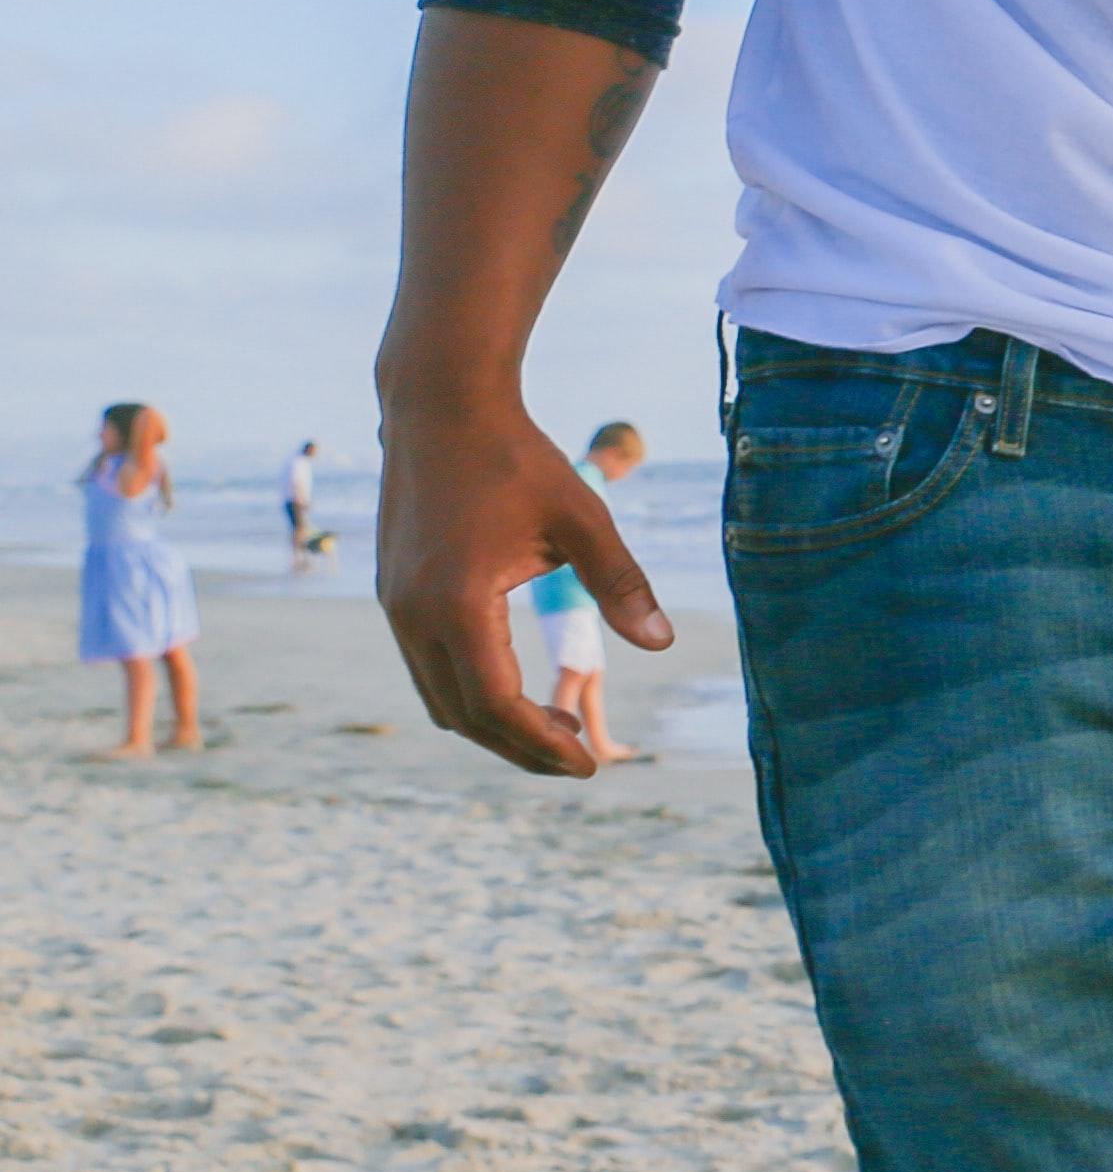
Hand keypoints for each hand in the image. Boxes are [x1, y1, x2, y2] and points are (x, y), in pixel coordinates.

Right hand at [378, 393, 667, 776]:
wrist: (440, 406)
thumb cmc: (517, 458)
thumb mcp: (583, 518)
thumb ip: (621, 582)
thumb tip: (660, 643)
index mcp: (455, 602)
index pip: (496, 703)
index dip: (541, 743)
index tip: (587, 765)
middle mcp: (411, 614)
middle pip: (464, 715)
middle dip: (521, 748)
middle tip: (579, 762)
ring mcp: (394, 607)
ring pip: (439, 697)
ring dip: (494, 723)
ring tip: (557, 727)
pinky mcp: (393, 595)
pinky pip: (428, 667)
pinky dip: (471, 691)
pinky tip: (519, 687)